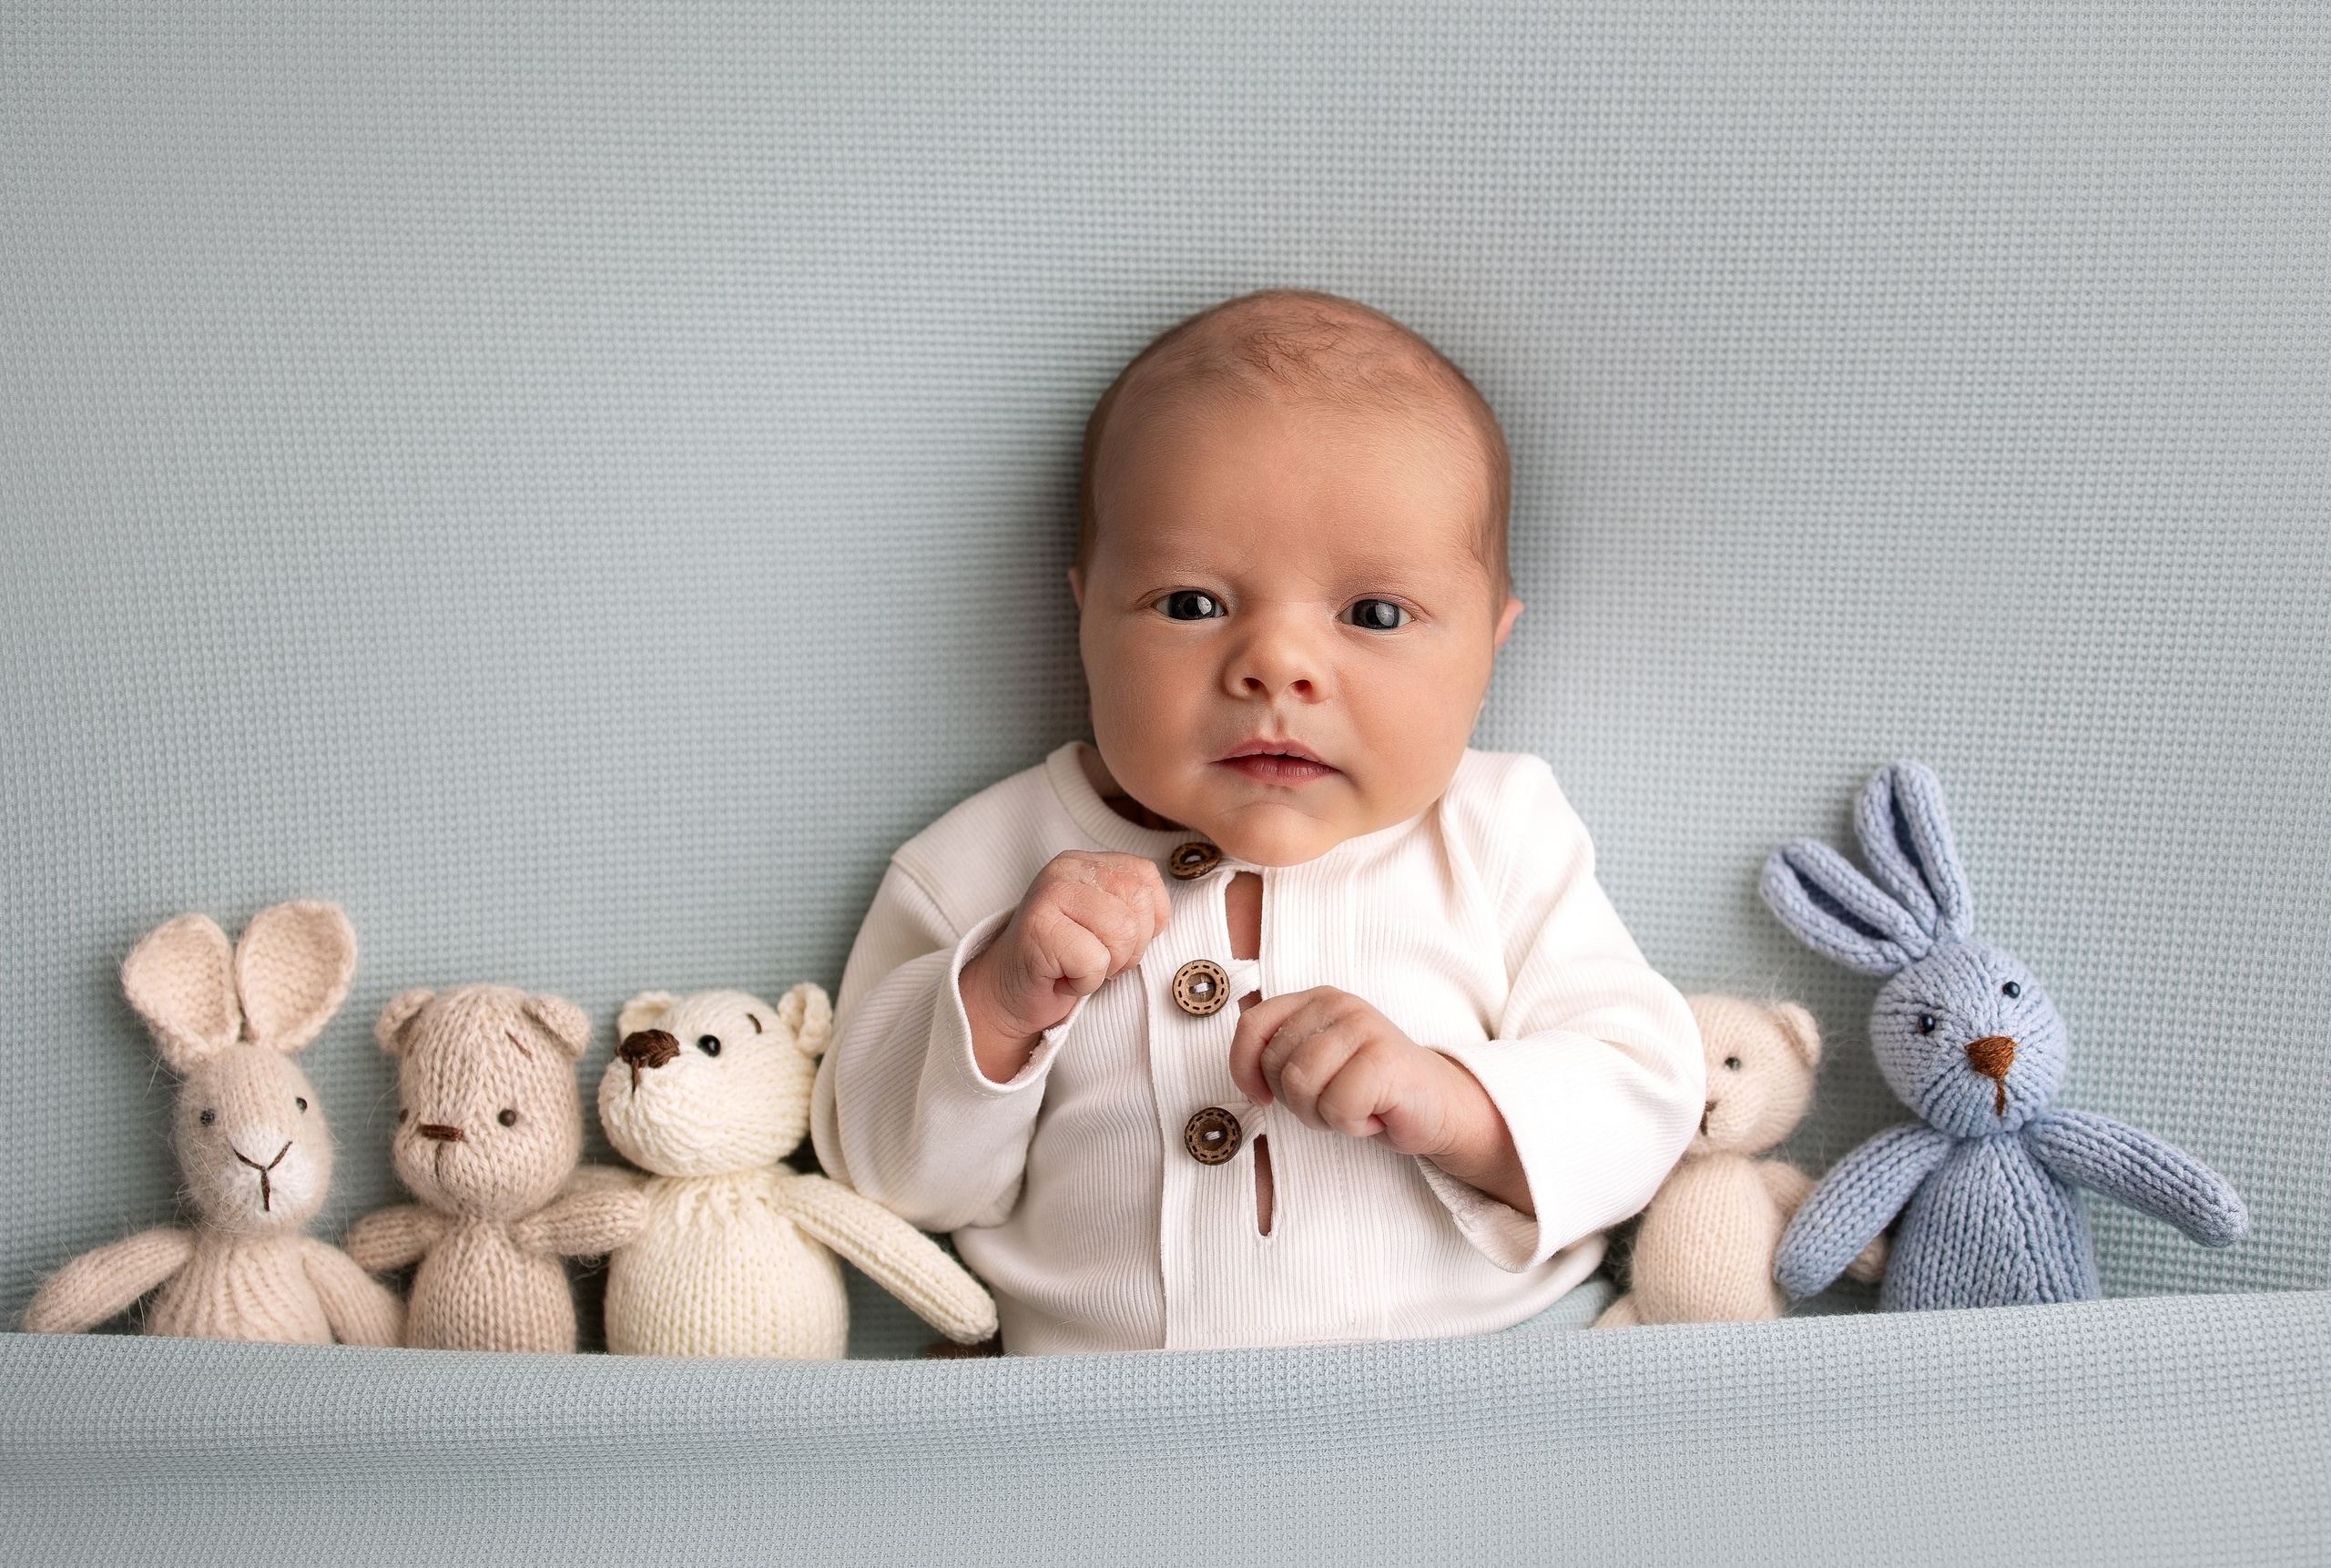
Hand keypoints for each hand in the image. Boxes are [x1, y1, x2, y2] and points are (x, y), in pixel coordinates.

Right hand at [961, 850, 1170, 1082]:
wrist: (1010, 992)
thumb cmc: (1064, 961)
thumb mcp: (1106, 923)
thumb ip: (1134, 905)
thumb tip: (1162, 916)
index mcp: (1087, 862)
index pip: (1147, 878)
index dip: (1147, 922)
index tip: (1114, 940)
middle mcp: (1066, 868)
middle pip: (1138, 906)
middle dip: (1129, 948)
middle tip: (1096, 959)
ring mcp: (1049, 894)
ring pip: (1121, 932)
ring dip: (1107, 966)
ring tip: (1079, 966)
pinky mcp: (1038, 928)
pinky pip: (1094, 961)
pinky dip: (1085, 982)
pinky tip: (1063, 977)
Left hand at [1229, 987, 1531, 1214]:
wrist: (1436, 1107)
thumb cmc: (1370, 1088)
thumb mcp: (1317, 1062)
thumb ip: (1281, 1054)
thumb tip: (1242, 1072)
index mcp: (1317, 1000)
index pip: (1252, 1026)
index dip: (1244, 1069)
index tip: (1261, 1096)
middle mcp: (1340, 1005)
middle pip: (1276, 1067)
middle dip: (1299, 1102)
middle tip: (1336, 1101)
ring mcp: (1365, 1027)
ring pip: (1303, 1087)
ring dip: (1326, 1115)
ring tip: (1356, 1105)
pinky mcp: (1386, 1058)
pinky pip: (1338, 1106)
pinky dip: (1353, 1124)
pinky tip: (1377, 1112)